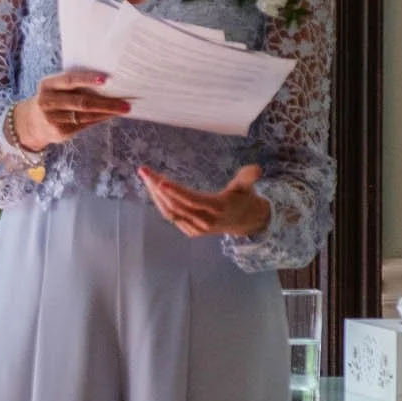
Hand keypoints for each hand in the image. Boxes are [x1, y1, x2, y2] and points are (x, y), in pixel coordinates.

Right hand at [11, 70, 128, 149]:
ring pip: (85, 115)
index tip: (106, 79)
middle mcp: (48, 102)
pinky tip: (110, 115)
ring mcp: (52, 119)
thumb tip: (107, 83)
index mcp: (48, 85)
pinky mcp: (59, 132)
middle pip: (81, 102)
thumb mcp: (55, 88)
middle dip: (106, 102)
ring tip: (123, 109)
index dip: (87, 79)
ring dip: (106, 112)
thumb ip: (73, 84)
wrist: (31, 123)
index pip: (69, 80)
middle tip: (125, 102)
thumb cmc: (52, 99)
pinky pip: (84, 125)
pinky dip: (99, 119)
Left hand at [138, 164, 270, 237]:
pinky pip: (171, 217)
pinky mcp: (190, 231)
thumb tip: (257, 169)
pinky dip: (160, 204)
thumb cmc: (244, 199)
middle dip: (158, 187)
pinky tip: (153, 190)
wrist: (246, 222)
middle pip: (176, 204)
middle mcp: (205, 221)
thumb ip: (248, 177)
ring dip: (155, 195)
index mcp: (217, 208)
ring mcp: (196, 228)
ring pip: (170, 212)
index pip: (192, 200)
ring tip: (146, 177)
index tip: (160, 181)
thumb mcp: (247, 186)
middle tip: (144, 171)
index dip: (176, 191)